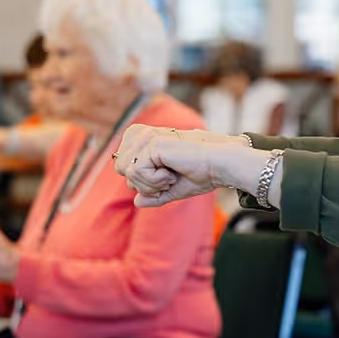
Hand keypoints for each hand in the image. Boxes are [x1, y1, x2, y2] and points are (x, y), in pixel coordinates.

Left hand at [114, 124, 258, 207]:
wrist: (217, 166)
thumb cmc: (200, 174)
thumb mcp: (172, 189)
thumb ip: (154, 195)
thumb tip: (136, 202)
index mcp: (145, 140)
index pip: (123, 167)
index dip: (142, 181)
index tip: (166, 178)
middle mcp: (143, 135)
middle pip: (121, 169)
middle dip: (143, 183)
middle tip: (166, 179)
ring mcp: (147, 138)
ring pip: (128, 172)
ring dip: (151, 183)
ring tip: (170, 175)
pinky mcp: (152, 143)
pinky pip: (137, 171)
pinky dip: (155, 180)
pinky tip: (171, 172)